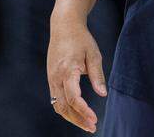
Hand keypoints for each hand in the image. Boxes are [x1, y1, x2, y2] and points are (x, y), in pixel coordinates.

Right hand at [46, 16, 105, 132]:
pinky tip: (77, 113)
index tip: (95, 119)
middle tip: (93, 127)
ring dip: (71, 117)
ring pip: (58, 105)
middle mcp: (56, 77)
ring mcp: (51, 79)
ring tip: (87, 124)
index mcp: (67, 71)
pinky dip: (66, 109)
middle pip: (64, 107)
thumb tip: (103, 94)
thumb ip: (97, 75)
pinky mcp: (51, 79)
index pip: (74, 98)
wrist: (63, 27)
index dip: (84, 111)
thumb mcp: (94, 54)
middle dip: (78, 120)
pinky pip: (56, 99)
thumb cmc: (81, 39)